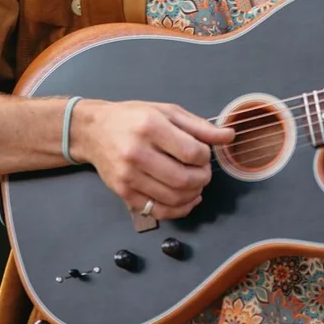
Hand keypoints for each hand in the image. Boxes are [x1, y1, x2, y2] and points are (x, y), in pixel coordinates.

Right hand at [70, 101, 234, 220]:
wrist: (93, 131)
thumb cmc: (133, 118)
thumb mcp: (167, 112)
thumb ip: (199, 127)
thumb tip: (229, 136)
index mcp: (150, 127)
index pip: (192, 153)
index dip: (206, 156)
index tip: (202, 153)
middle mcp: (137, 154)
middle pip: (184, 179)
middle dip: (203, 178)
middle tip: (203, 171)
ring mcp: (128, 177)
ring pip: (173, 198)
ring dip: (193, 194)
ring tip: (195, 183)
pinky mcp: (124, 194)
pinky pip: (158, 211)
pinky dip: (179, 209)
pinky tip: (187, 199)